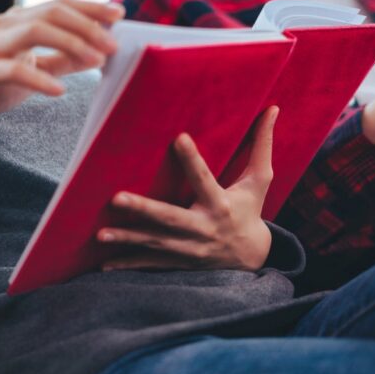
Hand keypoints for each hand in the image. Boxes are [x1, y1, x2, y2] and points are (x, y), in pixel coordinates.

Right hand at [0, 0, 124, 170]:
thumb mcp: (35, 69)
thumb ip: (64, 59)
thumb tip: (99, 53)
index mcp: (19, 20)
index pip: (60, 4)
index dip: (91, 7)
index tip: (120, 14)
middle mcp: (5, 25)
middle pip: (52, 13)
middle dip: (88, 26)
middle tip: (114, 45)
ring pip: (35, 31)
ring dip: (72, 44)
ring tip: (97, 60)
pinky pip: (13, 70)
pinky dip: (40, 78)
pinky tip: (60, 91)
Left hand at [97, 107, 278, 272]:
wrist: (251, 256)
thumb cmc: (251, 209)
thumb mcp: (260, 180)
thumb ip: (262, 145)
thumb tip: (273, 108)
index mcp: (221, 204)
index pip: (205, 179)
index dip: (193, 160)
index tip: (179, 137)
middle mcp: (203, 228)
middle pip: (170, 218)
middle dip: (144, 209)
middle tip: (116, 197)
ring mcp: (190, 248)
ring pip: (156, 243)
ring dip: (128, 239)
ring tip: (100, 234)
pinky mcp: (180, 262)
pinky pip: (151, 264)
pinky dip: (129, 265)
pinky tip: (104, 265)